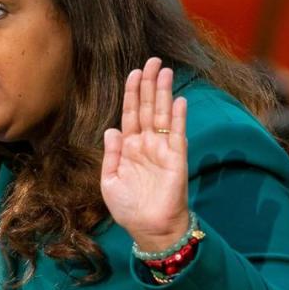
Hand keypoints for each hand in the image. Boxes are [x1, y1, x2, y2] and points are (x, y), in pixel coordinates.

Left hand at [100, 57, 189, 251]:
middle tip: (152, 60)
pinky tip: (178, 100)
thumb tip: (111, 129)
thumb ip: (111, 154)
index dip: (132, 93)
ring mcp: (162, 149)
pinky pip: (177, 133)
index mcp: (129, 148)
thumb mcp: (110, 181)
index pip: (130, 113)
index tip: (133, 72)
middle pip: (148, 107)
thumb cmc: (128, 208)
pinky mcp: (176, 158)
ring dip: (164, 92)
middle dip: (149, 84)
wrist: (149, 229)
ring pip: (162, 114)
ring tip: (164, 70)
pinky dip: (178, 117)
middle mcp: (146, 144)